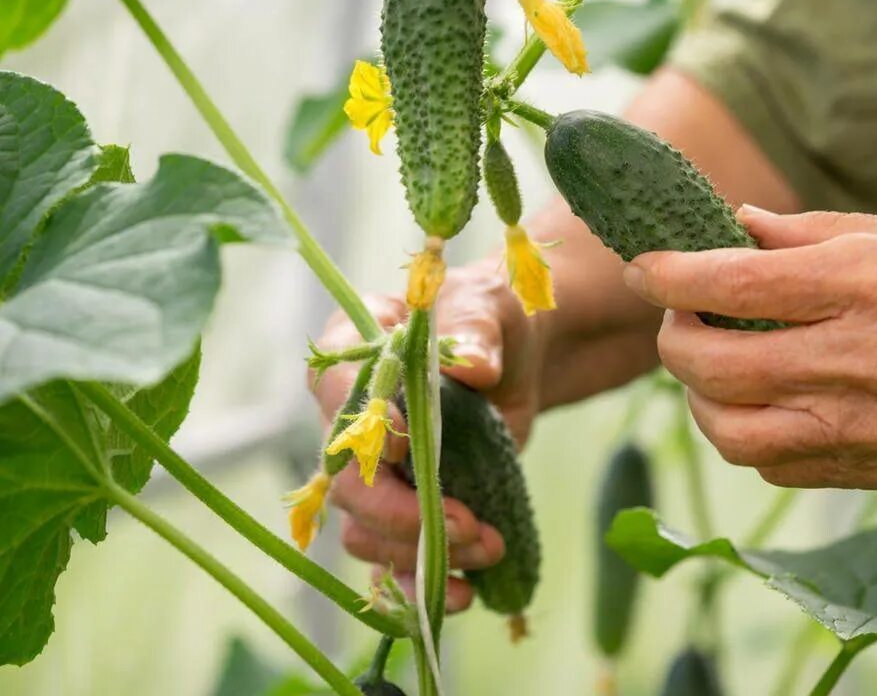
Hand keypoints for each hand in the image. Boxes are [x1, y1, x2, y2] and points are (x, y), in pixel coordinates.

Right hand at [311, 262, 544, 610]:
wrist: (517, 358)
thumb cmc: (490, 317)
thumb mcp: (490, 307)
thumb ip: (477, 331)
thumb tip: (472, 366)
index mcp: (352, 352)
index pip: (334, 393)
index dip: (366, 429)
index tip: (410, 443)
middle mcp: (347, 419)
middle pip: (347, 483)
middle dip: (404, 515)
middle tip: (470, 526)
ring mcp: (372, 471)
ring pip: (364, 532)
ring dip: (422, 553)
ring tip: (489, 547)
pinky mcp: (401, 507)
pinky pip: (389, 561)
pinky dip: (420, 585)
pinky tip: (461, 595)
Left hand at [623, 207, 876, 499]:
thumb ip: (811, 232)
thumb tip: (734, 224)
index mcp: (868, 283)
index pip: (732, 282)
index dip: (667, 272)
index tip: (643, 264)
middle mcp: (856, 361)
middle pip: (711, 364)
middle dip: (671, 335)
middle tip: (680, 311)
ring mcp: (860, 428)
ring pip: (729, 431)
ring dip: (698, 394)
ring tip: (713, 360)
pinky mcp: (868, 473)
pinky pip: (771, 465)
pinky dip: (744, 432)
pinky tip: (759, 400)